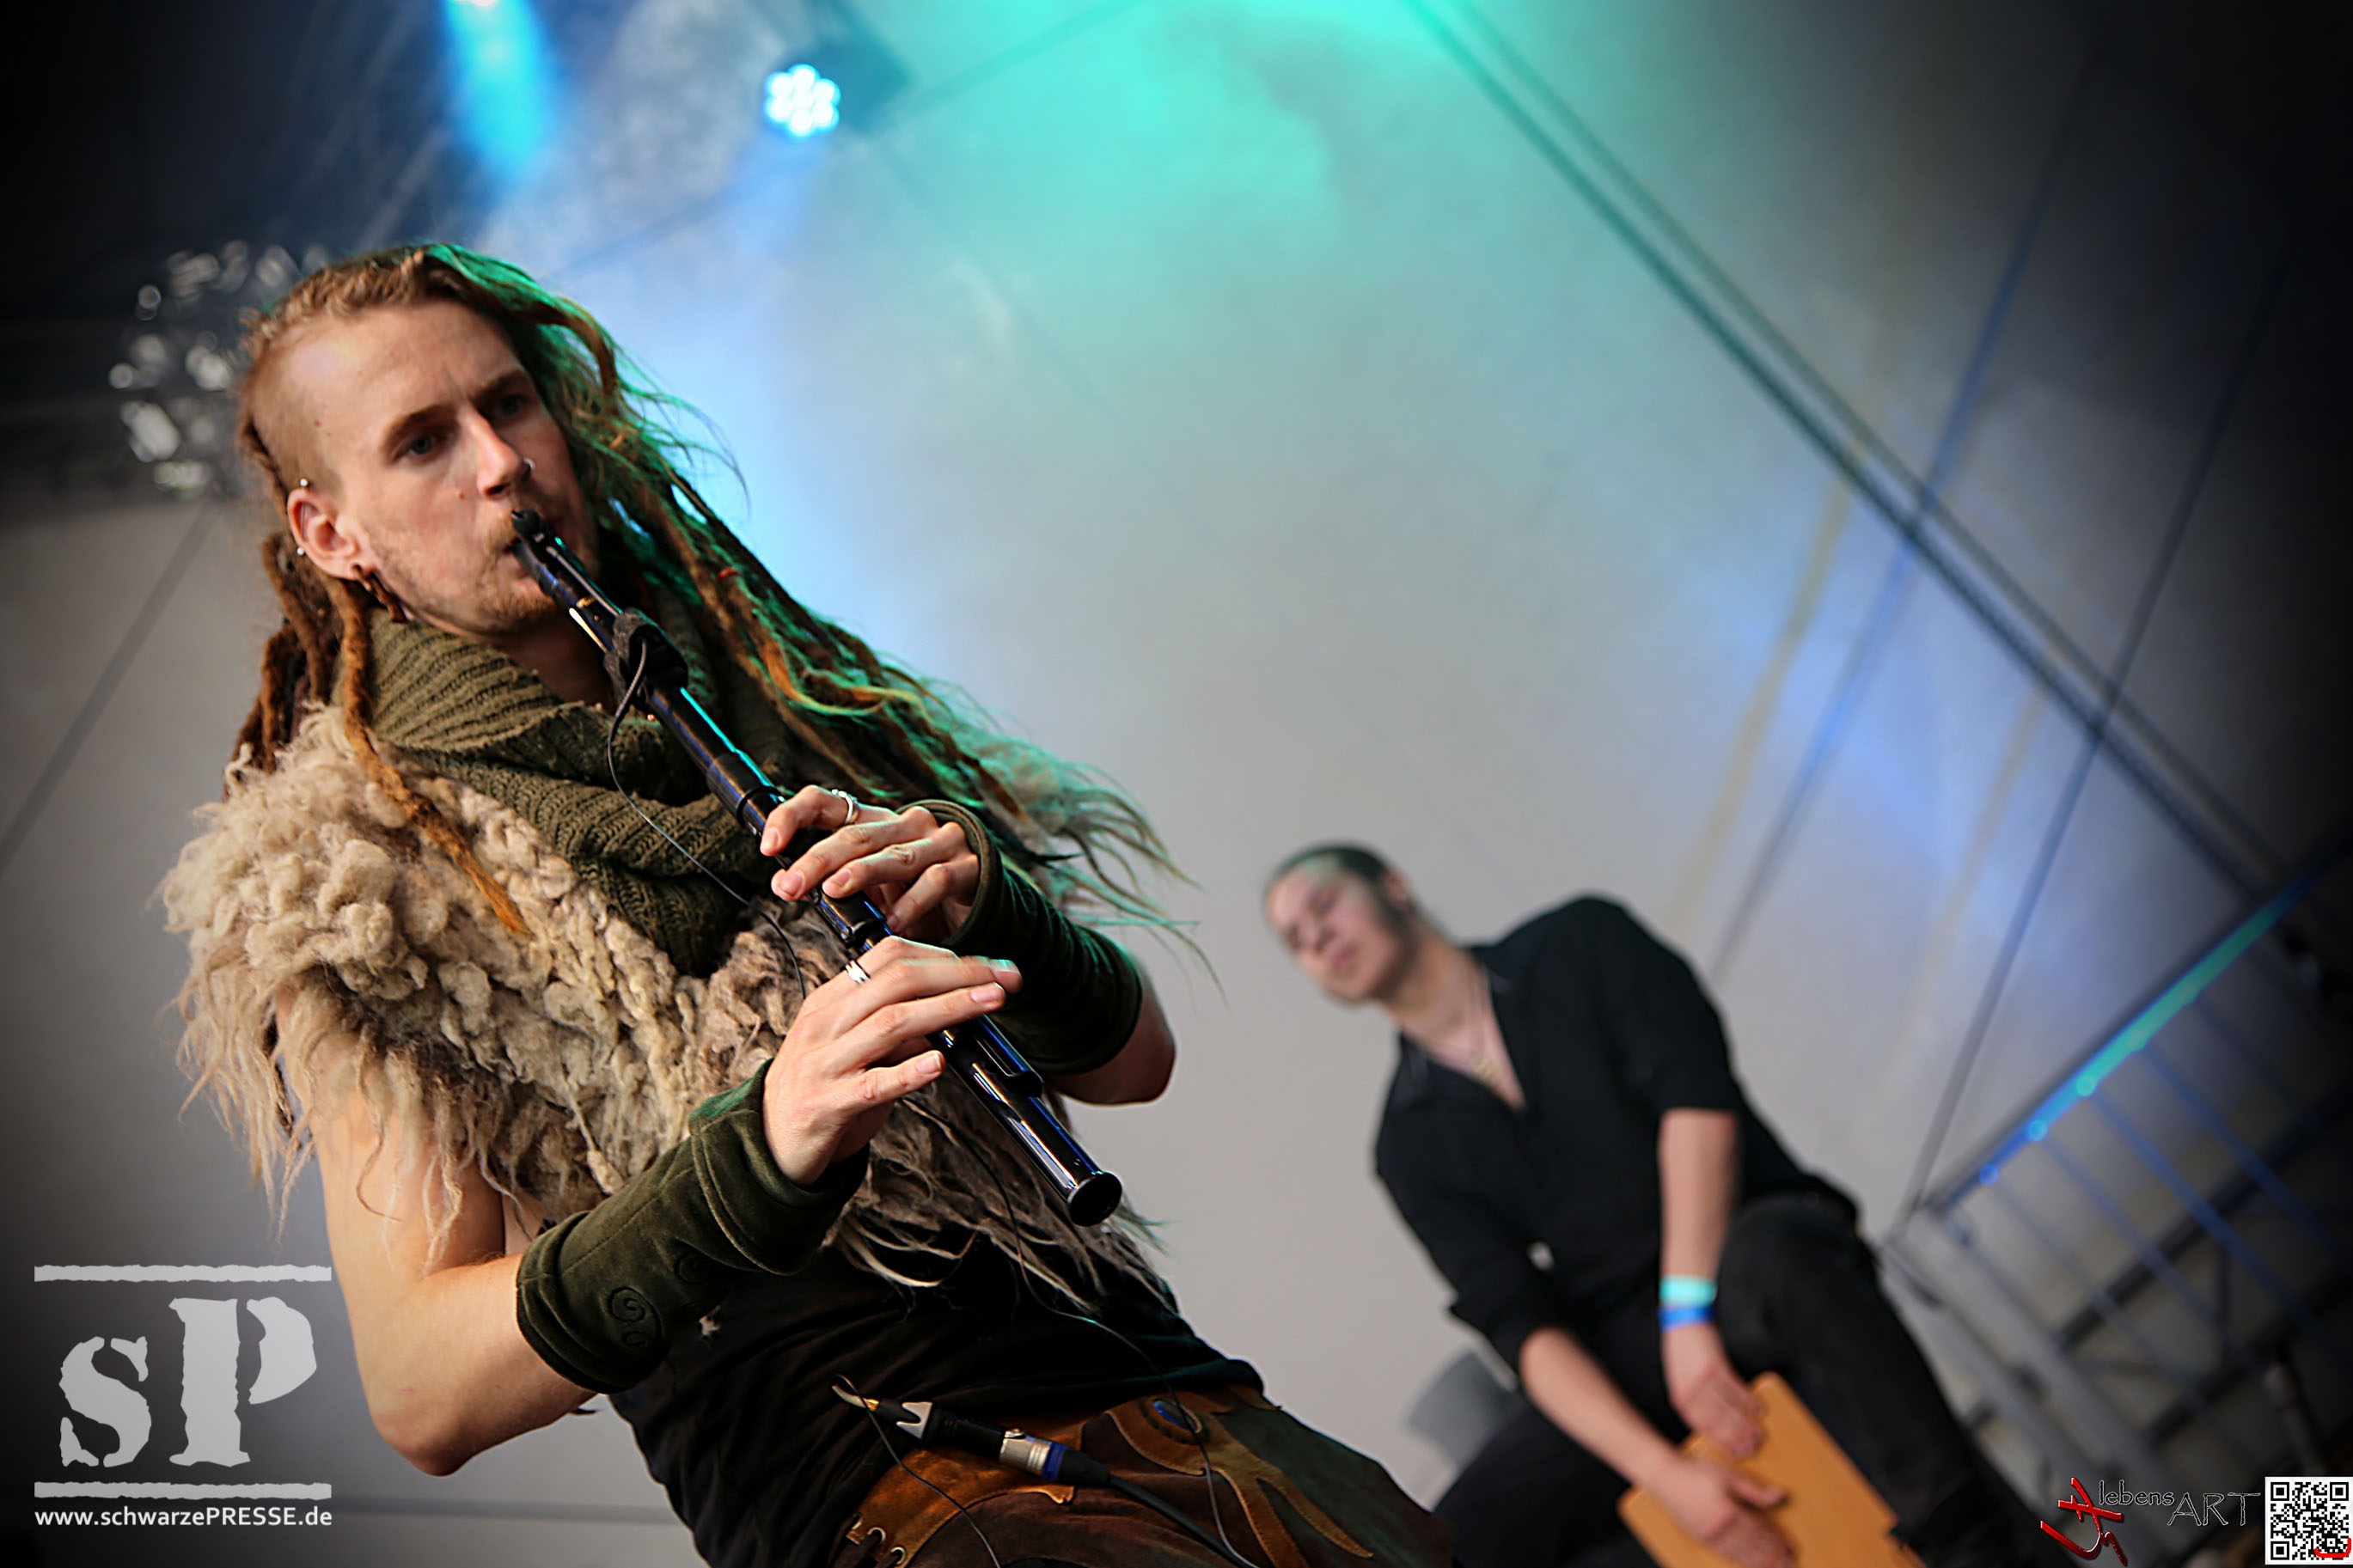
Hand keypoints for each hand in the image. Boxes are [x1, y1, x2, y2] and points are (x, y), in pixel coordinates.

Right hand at [758, 936, 1019, 1184]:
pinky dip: (909, 1072)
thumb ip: (896, 1028)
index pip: (889, 956)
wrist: (767, 1144)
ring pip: (891, 1023)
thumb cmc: (822, 1089)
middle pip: (897, 981)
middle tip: (1005, 977)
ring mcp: (825, 1063)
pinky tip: (939, 1063)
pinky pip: (873, 1084)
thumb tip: (952, 1009)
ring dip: (949, 1009)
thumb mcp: (855, 1047)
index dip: (943, 954)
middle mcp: (826, 1024)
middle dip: (959, 973)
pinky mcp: (827, 1105)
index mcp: (832, 1000)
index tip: (988, 964)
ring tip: (990, 1002)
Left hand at [761, 787, 980, 942]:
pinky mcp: (968, 866)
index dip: (794, 816)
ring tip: (834, 891)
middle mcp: (907, 823)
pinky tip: (892, 922)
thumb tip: (785, 884)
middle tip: (791, 886)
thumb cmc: (915, 891)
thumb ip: (835, 877)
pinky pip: (936, 879)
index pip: (826, 802)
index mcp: (875, 821)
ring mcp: (940, 842)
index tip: (768, 846)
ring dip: (861, 874)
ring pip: (894, 854)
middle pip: (855, 834)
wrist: (979, 900)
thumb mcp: (872, 881)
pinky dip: (911, 902)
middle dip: (818, 860)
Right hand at [1644, 1453, 1788, 1567]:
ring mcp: (1709, 1536)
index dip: (1777, 1541)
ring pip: (1740, 1554)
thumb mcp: (1729, 1475)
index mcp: (1729, 1512)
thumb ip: (1755, 1490)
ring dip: (1759, 1563)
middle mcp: (1720, 1529)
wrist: (1665, 1477)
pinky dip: (1740, 1560)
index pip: (1760, 1532)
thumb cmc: (1695, 1472)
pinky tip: (1749, 1563)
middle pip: (1752, 1546)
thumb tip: (1780, 1496)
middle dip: (1772, 1557)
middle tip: (1789, 1565)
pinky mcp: (1701, 1538)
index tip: (1790, 1548)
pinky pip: (1726, 1554)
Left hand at [1663, 1320, 1761, 1456]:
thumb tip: (1709, 1422)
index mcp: (1679, 1396)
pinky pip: (1736, 1389)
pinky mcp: (1717, 1365)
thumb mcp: (1678, 1377)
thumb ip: (1691, 1399)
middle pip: (1717, 1422)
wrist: (1683, 1320)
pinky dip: (1749, 1401)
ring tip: (1759, 1434)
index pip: (1701, 1426)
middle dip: (1736, 1438)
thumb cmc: (1682, 1350)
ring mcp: (1703, 1378)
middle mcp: (1690, 1390)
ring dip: (1746, 1424)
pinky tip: (1759, 1409)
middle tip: (1752, 1448)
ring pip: (1728, 1409)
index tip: (1735, 1454)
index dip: (1720, 1442)